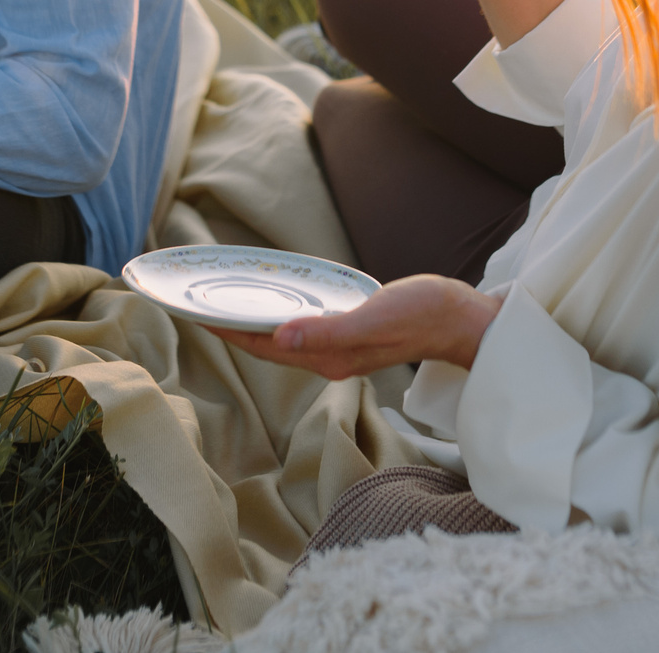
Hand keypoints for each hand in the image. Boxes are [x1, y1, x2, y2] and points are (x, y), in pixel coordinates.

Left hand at [208, 275, 502, 380]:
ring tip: (228, 302)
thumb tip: (281, 336)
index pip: (263, 345)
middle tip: (199, 304)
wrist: (462, 320)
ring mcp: (341, 348)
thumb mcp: (374, 319)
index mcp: (328, 357)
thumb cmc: (423, 315)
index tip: (195, 314)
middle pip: (267, 344)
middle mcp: (329, 358)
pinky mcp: (353, 334)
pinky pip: (304, 327)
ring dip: (255, 322)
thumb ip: (328, 331)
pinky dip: (282, 314)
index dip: (227, 331)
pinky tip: (279, 300)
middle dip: (232, 328)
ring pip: (284, 337)